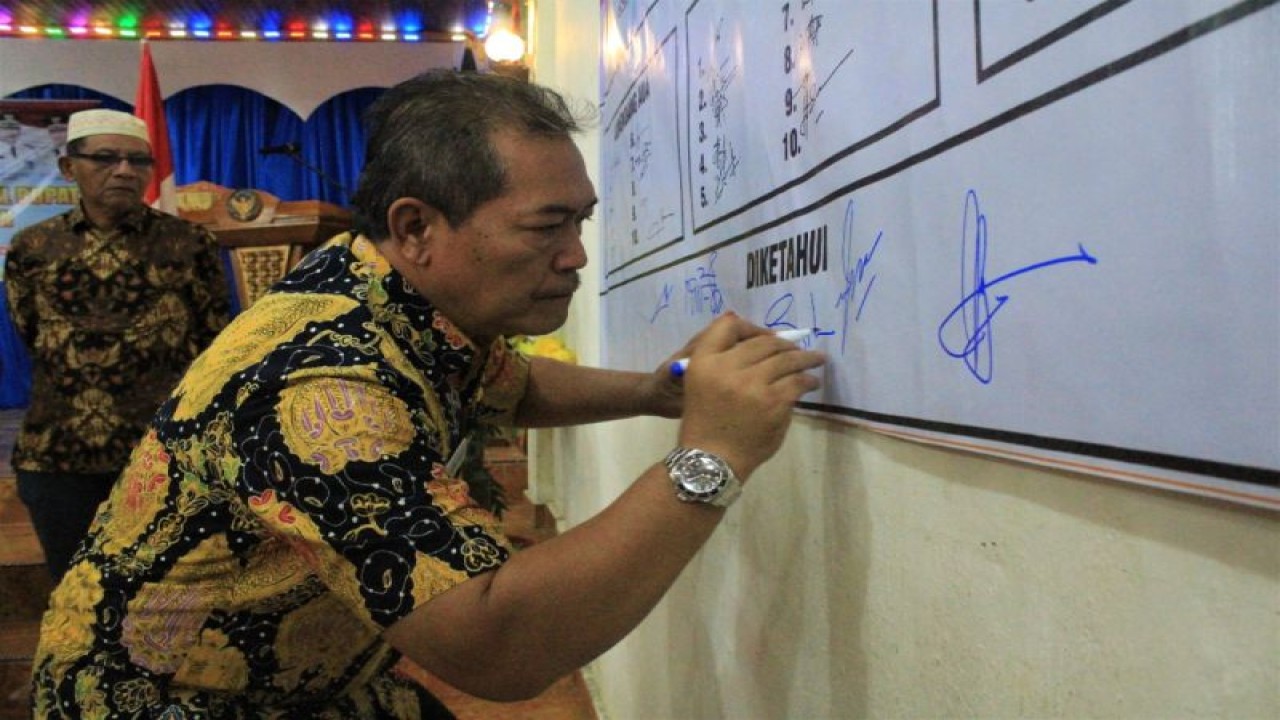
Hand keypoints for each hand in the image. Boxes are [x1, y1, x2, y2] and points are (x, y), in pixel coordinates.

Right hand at [674, 314, 825, 478]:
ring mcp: (752, 384)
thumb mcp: (701, 383)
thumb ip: (723, 360)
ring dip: (805, 358)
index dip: (752, 327)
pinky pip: (797, 382)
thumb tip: (764, 340)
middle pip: (764, 341)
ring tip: (816, 359)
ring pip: (786, 359)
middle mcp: (726, 368)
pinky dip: (807, 380)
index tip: (768, 336)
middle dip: (785, 344)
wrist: (711, 459)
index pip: (728, 326)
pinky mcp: (773, 402)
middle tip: (798, 349)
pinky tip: (811, 382)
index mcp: (704, 362)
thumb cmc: (707, 422)